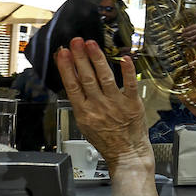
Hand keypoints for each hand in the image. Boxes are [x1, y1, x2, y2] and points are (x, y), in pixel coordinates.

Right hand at [53, 38, 156, 195]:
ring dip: (97, 59)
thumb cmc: (107, 140)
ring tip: (91, 44)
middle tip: (75, 42)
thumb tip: (73, 81)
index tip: (63, 53)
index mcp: (84, 112)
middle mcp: (99, 106)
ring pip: (105, 78)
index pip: (72, 86)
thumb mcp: (85, 124)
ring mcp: (116, 104)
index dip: (66, 68)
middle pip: (86, 78)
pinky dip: (127, 71)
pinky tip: (124, 58)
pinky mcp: (132, 104)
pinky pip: (130, 84)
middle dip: (80, 58)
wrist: (127, 153)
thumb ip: (80, 103)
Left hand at [181, 21, 195, 44]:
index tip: (182, 30)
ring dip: (190, 38)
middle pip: (192, 32)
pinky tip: (192, 43)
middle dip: (186, 34)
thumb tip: (195, 19)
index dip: (186, 28)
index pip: (192, 26)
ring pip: (195, 36)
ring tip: (185, 39)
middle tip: (182, 35)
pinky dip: (195, 42)